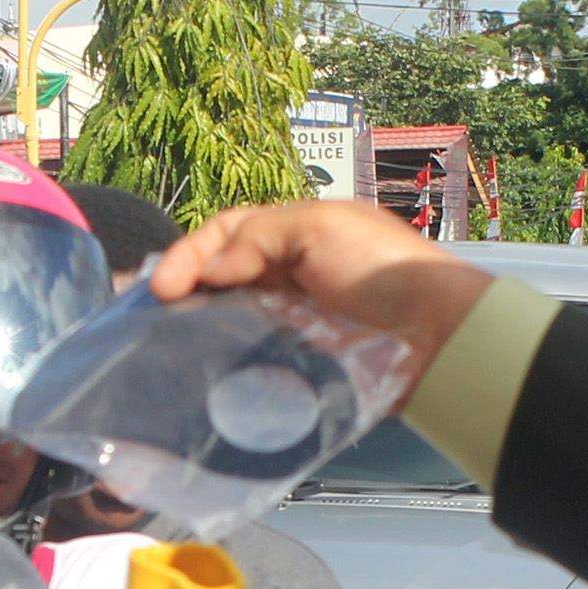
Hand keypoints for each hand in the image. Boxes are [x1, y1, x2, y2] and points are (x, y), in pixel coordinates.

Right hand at [148, 200, 493, 381]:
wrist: (431, 332)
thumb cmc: (381, 268)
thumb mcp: (318, 227)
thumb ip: (256, 238)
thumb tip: (209, 272)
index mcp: (297, 231)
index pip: (227, 231)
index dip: (192, 252)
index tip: (164, 286)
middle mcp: (293, 270)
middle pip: (223, 272)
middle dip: (187, 284)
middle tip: (156, 309)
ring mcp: (298, 316)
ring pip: (233, 313)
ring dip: (199, 320)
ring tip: (171, 336)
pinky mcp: (306, 357)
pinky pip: (256, 353)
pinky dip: (228, 354)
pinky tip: (210, 361)